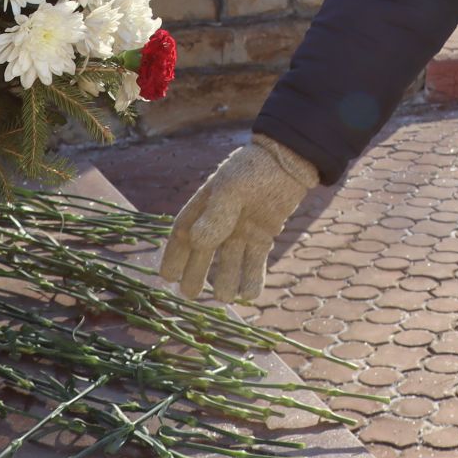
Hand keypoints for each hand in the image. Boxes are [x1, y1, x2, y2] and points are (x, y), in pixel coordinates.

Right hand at [160, 133, 318, 302]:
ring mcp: (243, 229)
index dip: (174, 255)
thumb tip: (196, 242)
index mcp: (206, 204)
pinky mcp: (264, 235)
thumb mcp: (232, 188)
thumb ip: (216, 214)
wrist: (290, 161)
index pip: (183, 232)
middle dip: (196, 273)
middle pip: (204, 251)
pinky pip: (254, 260)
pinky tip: (250, 294)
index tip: (167, 276)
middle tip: (189, 294)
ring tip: (225, 296)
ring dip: (227, 279)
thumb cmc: (255, 169)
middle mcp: (222, 220)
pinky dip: (252, 277)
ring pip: (230, 260)